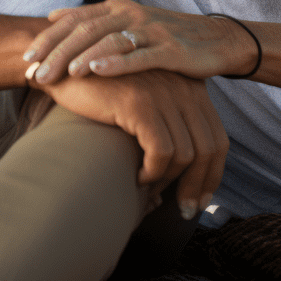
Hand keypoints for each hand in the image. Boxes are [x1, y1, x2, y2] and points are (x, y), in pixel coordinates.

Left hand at [24, 0, 253, 84]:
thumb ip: (91, 20)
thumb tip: (53, 16)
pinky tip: (96, 72)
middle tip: (34, 72)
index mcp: (115, 8)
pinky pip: (138, 56)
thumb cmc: (163, 36)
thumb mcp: (126, 22)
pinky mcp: (169, 49)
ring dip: (80, 58)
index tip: (24, 58)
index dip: (47, 39)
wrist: (215, 40)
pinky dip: (115, 63)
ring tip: (60, 74)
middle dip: (56, 52)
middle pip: (84, 31)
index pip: (73, 21)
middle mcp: (128, 13)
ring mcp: (149, 29)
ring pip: (107, 41)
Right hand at [40, 68, 228, 216]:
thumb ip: (167, 131)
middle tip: (186, 211)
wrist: (62, 70)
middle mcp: (182, 86)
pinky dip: (153, 172)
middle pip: (209, 147)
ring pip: (186, 153)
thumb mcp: (142, 107)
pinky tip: (136, 177)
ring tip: (150, 191)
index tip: (201, 200)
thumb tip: (180, 187)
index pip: (217, 137)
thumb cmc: (100, 95)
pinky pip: (161, 151)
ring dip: (169, 181)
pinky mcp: (140, 102)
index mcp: (189, 86)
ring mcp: (162, 92)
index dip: (213, 173)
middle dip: (199, 185)